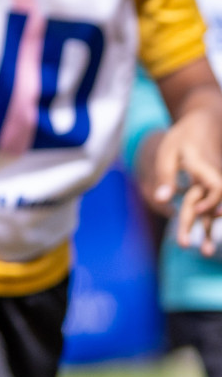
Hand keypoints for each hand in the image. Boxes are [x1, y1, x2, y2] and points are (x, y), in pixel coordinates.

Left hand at [143, 111, 221, 255]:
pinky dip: (210, 221)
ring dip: (210, 230)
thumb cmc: (183, 136)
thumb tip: (161, 201)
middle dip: (202, 226)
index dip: (211, 201)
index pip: (217, 187)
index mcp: (204, 167)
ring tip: (205, 253)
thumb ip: (166, 176)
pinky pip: (214, 206)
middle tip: (184, 245)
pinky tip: (206, 238)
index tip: (197, 212)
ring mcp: (217, 183)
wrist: (206, 122)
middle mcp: (215, 177)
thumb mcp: (168, 151)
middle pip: (210, 205)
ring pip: (215, 209)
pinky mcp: (215, 186)